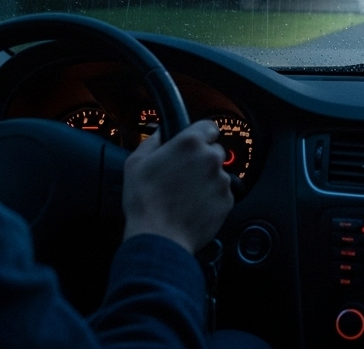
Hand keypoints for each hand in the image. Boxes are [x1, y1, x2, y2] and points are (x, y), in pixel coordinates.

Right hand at [121, 119, 233, 252]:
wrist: (159, 237)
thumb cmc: (145, 201)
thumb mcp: (136, 163)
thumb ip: (152, 141)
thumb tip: (161, 132)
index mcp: (190, 143)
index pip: (209, 127)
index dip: (201, 135)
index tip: (193, 145)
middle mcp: (211, 159)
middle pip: (214, 151)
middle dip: (202, 160)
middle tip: (183, 174)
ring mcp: (222, 181)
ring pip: (218, 174)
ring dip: (206, 180)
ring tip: (185, 195)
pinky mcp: (227, 202)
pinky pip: (221, 194)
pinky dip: (211, 198)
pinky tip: (192, 206)